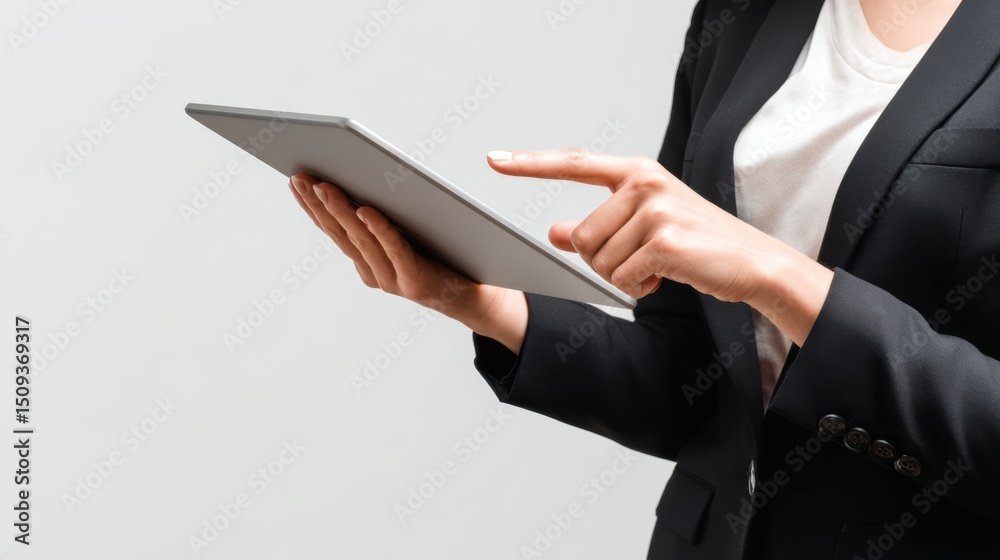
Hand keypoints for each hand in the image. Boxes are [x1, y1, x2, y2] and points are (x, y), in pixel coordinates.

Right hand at [287, 173, 527, 352]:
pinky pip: (395, 249)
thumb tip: (362, 179)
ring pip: (362, 239)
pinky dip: (379, 229)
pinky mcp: (416, 281)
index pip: (332, 229)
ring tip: (325, 185)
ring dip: (341, 211)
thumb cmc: (445, 256)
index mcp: (367, 260)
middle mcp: (374, 272)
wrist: (481, 296)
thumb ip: (386, 216)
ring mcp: (393, 279)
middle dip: (318, 203)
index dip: (311, 206)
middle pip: (342, 232)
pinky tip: (366, 209)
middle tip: (300, 176)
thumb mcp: (408, 233)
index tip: (294, 178)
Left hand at [486, 149, 833, 345]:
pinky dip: (638, 289)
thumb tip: (555, 231)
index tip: (494, 158)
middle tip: (641, 262)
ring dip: (623, 278)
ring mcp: (656, 209)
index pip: (575, 164)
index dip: (531, 164)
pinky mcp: (664, 239)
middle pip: (584, 236)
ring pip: (599, 260)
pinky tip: (664, 278)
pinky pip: (621, 277)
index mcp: (638, 172)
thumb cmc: (699, 244)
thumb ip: (599, 226)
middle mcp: (645, 183)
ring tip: (658, 268)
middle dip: (604, 262)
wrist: (754, 263)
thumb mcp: (646, 228)